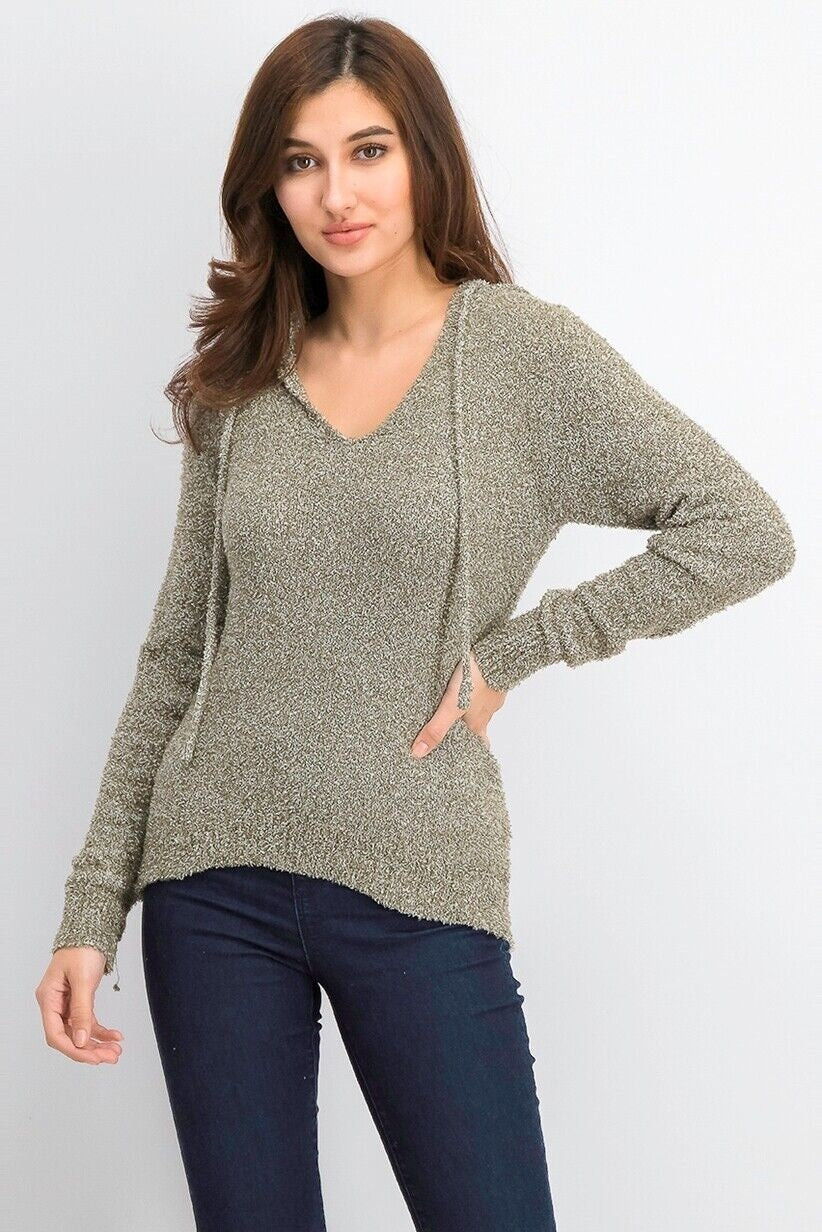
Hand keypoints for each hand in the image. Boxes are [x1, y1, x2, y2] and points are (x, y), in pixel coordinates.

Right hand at [35, 948, 123, 1064]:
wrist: (91, 930)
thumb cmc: (82, 949)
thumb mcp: (83, 980)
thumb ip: (81, 1011)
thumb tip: (80, 1041)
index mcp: (48, 999)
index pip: (55, 1034)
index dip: (73, 1049)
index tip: (94, 1058)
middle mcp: (54, 1004)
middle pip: (68, 1036)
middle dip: (90, 1050)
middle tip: (111, 1057)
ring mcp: (67, 1003)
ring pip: (80, 1032)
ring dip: (98, 1043)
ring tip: (116, 1051)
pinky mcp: (80, 1000)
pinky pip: (89, 1022)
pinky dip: (101, 1030)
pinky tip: (115, 1036)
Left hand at [410, 651, 506, 756]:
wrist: (497, 652)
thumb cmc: (478, 680)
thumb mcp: (451, 707)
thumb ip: (436, 728)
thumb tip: (419, 753)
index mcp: (479, 723)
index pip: (480, 744)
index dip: (472, 750)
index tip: (464, 755)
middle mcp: (487, 711)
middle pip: (476, 725)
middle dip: (464, 728)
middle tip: (449, 730)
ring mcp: (490, 693)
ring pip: (477, 705)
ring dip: (465, 706)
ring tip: (449, 705)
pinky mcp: (490, 675)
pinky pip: (480, 686)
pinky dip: (471, 688)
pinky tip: (461, 682)